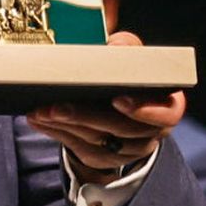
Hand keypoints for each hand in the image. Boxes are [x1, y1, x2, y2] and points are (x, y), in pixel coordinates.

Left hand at [26, 31, 185, 184]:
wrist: (117, 104)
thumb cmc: (127, 74)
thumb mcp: (132, 57)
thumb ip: (128, 47)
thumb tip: (116, 46)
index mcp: (166, 106)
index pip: (166, 114)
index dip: (145, 110)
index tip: (118, 99)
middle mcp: (150, 132)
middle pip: (122, 130)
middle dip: (87, 117)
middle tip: (57, 106)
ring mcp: (127, 150)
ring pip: (98, 142)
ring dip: (65, 125)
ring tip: (40, 110)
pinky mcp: (104, 158)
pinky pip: (79, 149)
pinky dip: (57, 133)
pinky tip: (38, 119)